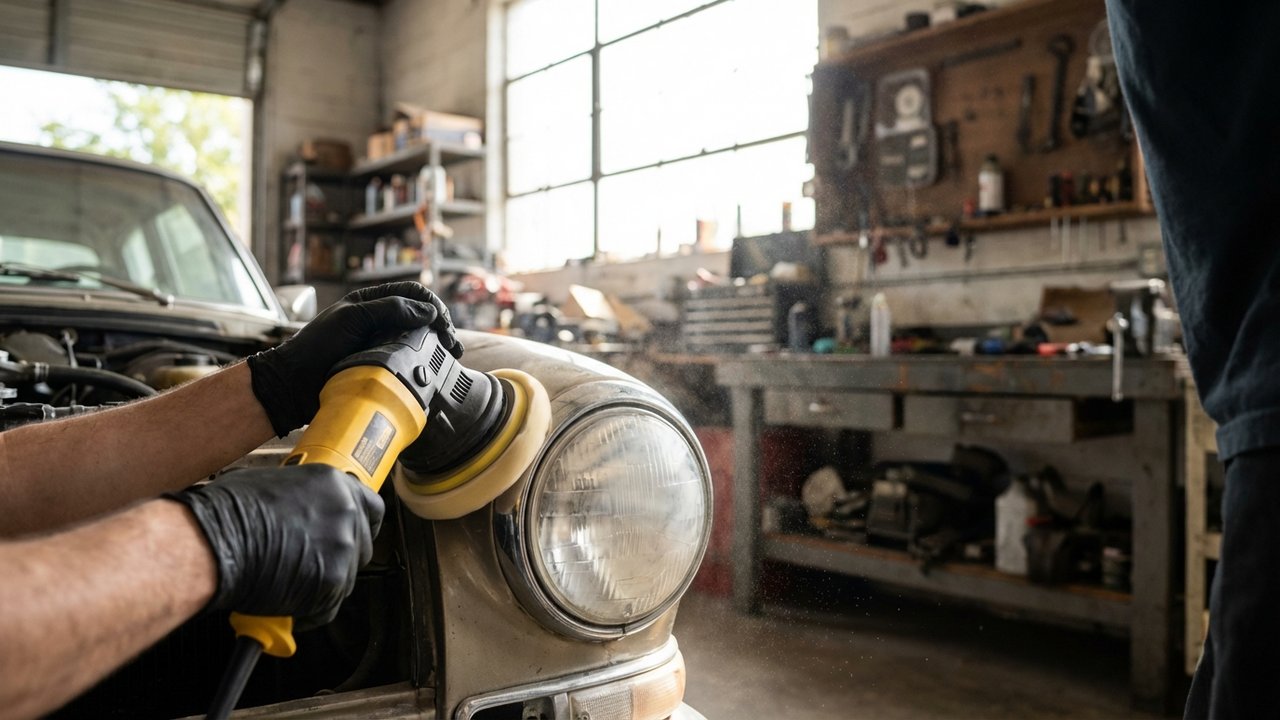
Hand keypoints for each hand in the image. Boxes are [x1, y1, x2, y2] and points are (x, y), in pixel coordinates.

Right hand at [166, 465, 384, 628]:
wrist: (212, 544)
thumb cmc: (225, 514)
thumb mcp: (270, 486)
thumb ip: (299, 499)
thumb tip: (296, 512)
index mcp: (333, 484)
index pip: (372, 507)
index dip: (362, 526)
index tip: (353, 537)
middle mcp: (345, 513)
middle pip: (361, 547)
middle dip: (339, 561)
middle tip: (310, 568)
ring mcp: (342, 547)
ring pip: (346, 579)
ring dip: (321, 587)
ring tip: (287, 586)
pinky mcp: (333, 581)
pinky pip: (327, 607)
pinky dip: (308, 612)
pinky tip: (283, 604)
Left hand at [248, 282, 461, 436]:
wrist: (295, 383)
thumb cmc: (316, 346)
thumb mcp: (352, 319)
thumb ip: (390, 309)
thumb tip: (429, 312)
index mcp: (370, 301)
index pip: (412, 293)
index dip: (432, 305)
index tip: (442, 324)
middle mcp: (379, 320)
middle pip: (421, 315)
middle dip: (442, 326)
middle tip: (453, 345)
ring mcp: (380, 343)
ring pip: (418, 338)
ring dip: (437, 345)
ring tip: (450, 357)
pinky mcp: (380, 364)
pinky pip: (408, 358)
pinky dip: (425, 361)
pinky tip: (434, 367)